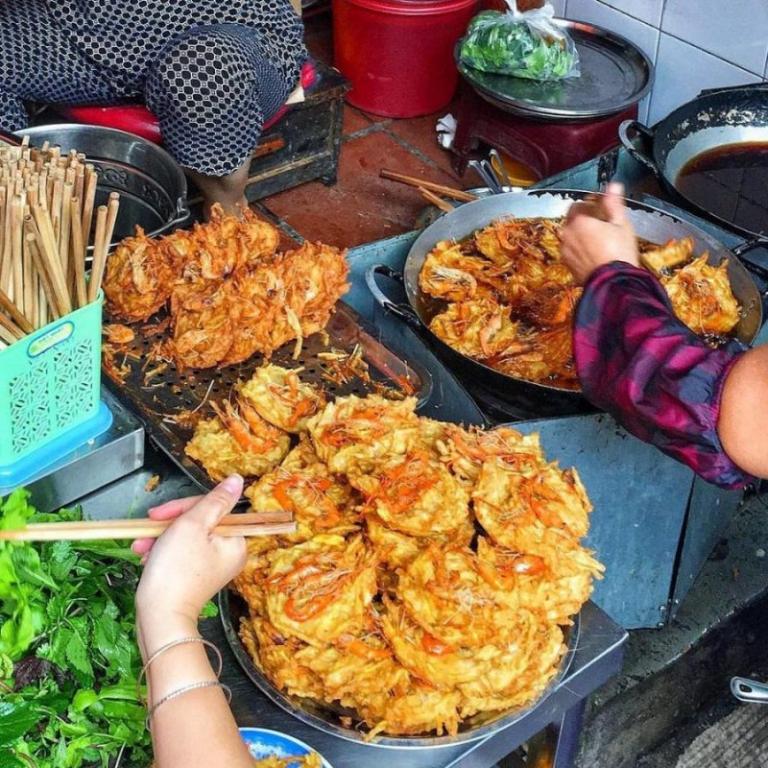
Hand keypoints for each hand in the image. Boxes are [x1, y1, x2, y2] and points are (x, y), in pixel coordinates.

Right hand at [133, 475, 246, 653]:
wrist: (159, 618)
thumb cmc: (175, 570)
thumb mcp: (193, 525)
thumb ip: (215, 500)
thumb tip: (236, 480)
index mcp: (236, 541)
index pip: (212, 508)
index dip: (182, 507)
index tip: (158, 513)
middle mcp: (228, 554)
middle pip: (198, 522)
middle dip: (168, 525)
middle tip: (146, 530)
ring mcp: (212, 567)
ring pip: (184, 538)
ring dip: (159, 539)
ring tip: (140, 547)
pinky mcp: (195, 577)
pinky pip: (180, 555)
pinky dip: (161, 553)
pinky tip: (144, 558)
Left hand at [560, 182, 639, 283]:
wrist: (613, 283)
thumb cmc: (619, 253)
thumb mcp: (621, 224)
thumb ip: (614, 203)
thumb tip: (613, 186)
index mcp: (578, 221)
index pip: (579, 205)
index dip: (591, 205)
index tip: (603, 210)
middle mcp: (567, 234)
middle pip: (572, 220)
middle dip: (584, 220)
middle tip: (602, 225)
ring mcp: (565, 251)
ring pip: (571, 236)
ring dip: (580, 235)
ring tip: (600, 241)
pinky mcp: (567, 264)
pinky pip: (572, 251)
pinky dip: (579, 249)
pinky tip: (595, 254)